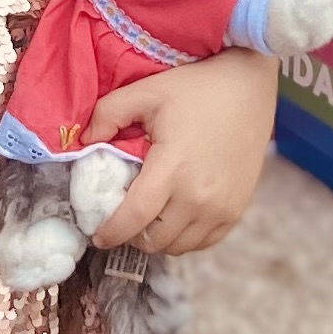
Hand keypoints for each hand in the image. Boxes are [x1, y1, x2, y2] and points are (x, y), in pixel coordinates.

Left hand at [82, 50, 276, 258]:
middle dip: (132, 235)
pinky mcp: (237, 209)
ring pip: (178, 246)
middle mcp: (199, 197)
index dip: (111, 233)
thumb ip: (107, 114)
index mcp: (172, 168)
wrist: (248, 87)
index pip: (134, 219)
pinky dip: (184, 237)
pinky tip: (174, 217)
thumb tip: (84, 141)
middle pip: (155, 240)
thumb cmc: (195, 88)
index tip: (97, 236)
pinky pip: (204, 242)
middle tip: (123, 218)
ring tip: (148, 217)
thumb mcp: (146, 92)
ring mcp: (222, 207)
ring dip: (158, 238)